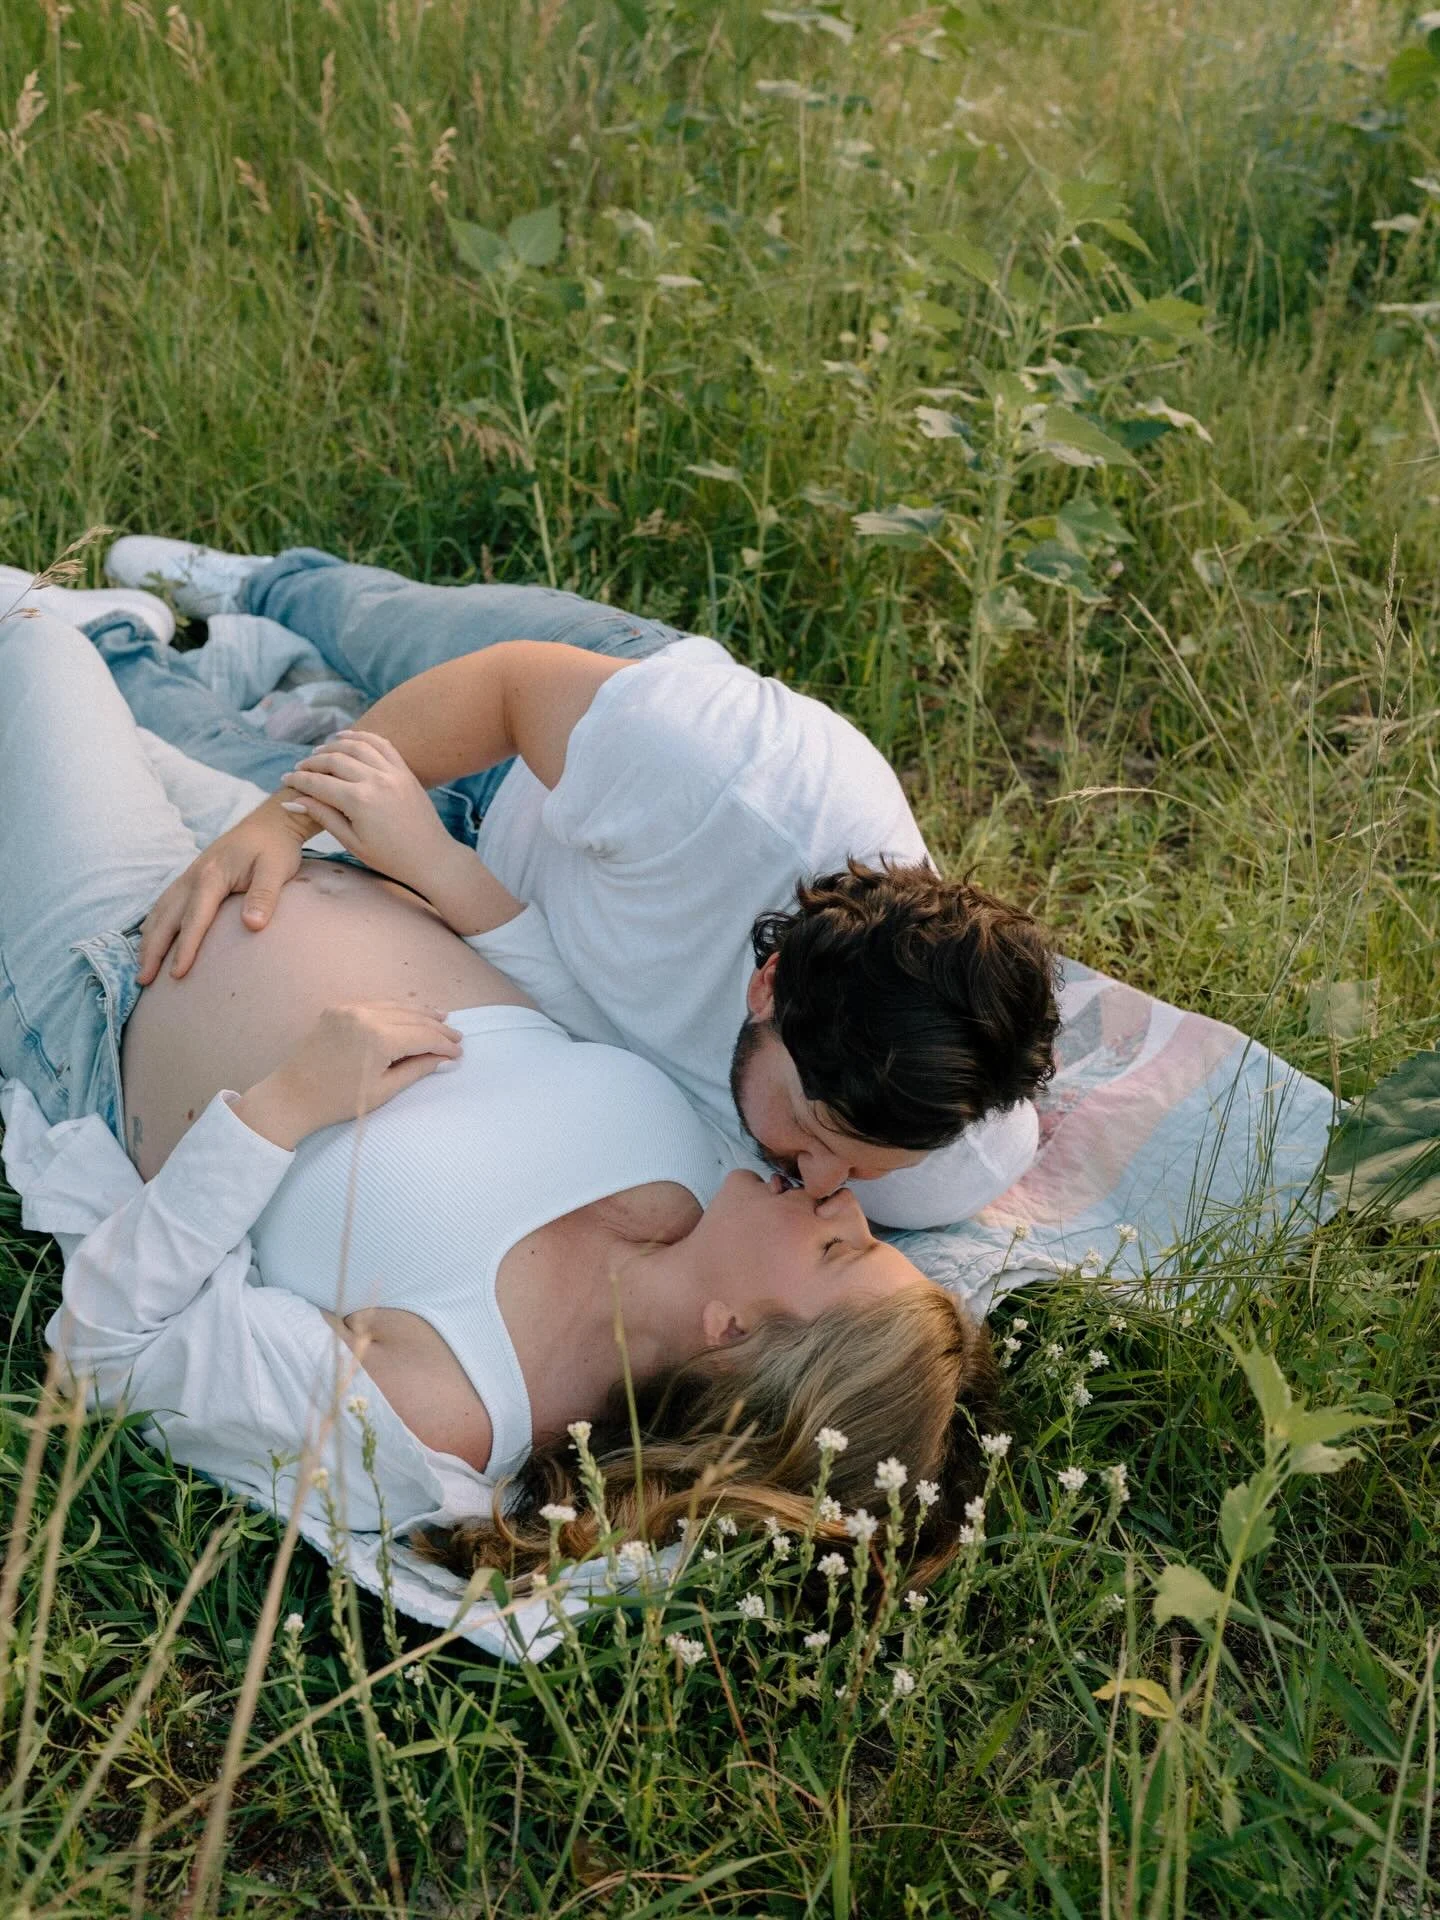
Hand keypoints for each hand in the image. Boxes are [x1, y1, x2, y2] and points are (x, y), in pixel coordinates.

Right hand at [139, 797, 310, 982]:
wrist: (271, 821)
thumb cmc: (276, 847)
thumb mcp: (277, 870)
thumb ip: (265, 896)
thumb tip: (253, 926)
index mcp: (212, 876)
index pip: (195, 918)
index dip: (185, 948)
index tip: (177, 974)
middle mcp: (193, 876)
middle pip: (167, 918)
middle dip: (153, 950)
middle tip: (143, 980)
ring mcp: (189, 875)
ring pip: (160, 911)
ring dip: (148, 939)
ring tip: (142, 967)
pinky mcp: (192, 877)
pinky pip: (165, 903)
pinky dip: (153, 923)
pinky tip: (150, 938)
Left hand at [232, 1002, 462, 1148]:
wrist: (292, 1096)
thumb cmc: (338, 1101)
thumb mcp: (384, 1090)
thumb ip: (417, 1069)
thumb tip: (443, 1059)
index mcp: (378, 1039)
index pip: (422, 1036)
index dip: (444, 1044)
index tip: (459, 1052)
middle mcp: (365, 1016)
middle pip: (413, 1017)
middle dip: (437, 1027)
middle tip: (456, 1036)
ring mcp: (349, 1009)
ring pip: (395, 1005)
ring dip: (420, 1013)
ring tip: (440, 1018)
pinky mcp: (337, 1009)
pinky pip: (375, 1004)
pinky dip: (396, 1009)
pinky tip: (409, 1013)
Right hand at [278, 731, 452, 895]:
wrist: (431, 858)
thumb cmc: (390, 858)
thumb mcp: (351, 842)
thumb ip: (323, 816)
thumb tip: (293, 801)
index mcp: (359, 801)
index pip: (319, 783)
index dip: (298, 781)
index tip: (285, 780)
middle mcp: (376, 780)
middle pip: (334, 760)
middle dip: (312, 762)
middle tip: (299, 769)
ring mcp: (393, 773)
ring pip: (357, 746)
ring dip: (334, 745)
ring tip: (319, 752)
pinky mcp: (405, 772)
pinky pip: (382, 745)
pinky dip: (362, 738)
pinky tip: (347, 739)